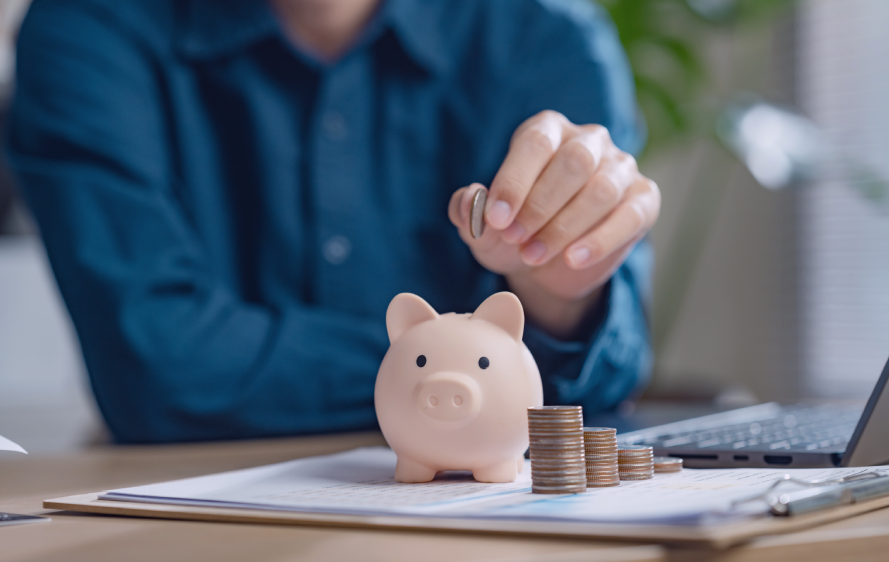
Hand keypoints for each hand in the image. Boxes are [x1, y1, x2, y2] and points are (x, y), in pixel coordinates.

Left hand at [448, 111, 659, 337]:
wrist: (548, 268)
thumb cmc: (514, 233)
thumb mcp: (484, 227)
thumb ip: (469, 210)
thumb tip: (470, 199)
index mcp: (547, 131)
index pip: (536, 143)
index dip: (514, 181)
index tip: (495, 219)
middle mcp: (588, 140)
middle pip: (573, 162)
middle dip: (539, 205)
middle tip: (513, 239)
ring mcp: (620, 167)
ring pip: (601, 190)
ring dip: (563, 227)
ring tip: (532, 255)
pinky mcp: (644, 199)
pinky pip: (629, 216)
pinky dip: (600, 240)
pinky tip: (572, 260)